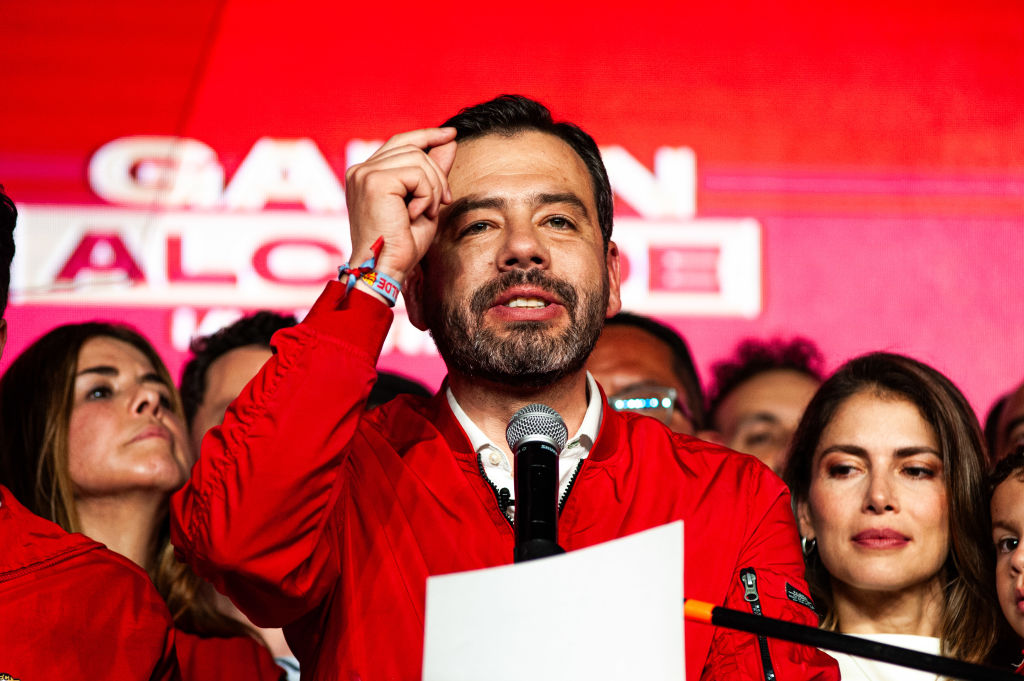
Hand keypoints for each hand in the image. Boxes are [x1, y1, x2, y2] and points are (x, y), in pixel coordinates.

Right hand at [344, 128, 457, 285]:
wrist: (385, 269)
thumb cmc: (401, 245)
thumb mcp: (425, 202)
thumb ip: (433, 172)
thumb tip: (449, 140)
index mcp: (366, 175)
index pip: (400, 143)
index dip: (426, 135)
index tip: (450, 134)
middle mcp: (360, 170)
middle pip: (413, 148)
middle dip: (437, 174)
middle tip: (444, 202)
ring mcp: (364, 173)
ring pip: (418, 159)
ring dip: (433, 188)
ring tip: (427, 212)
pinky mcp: (374, 181)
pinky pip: (417, 174)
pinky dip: (427, 195)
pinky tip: (417, 214)